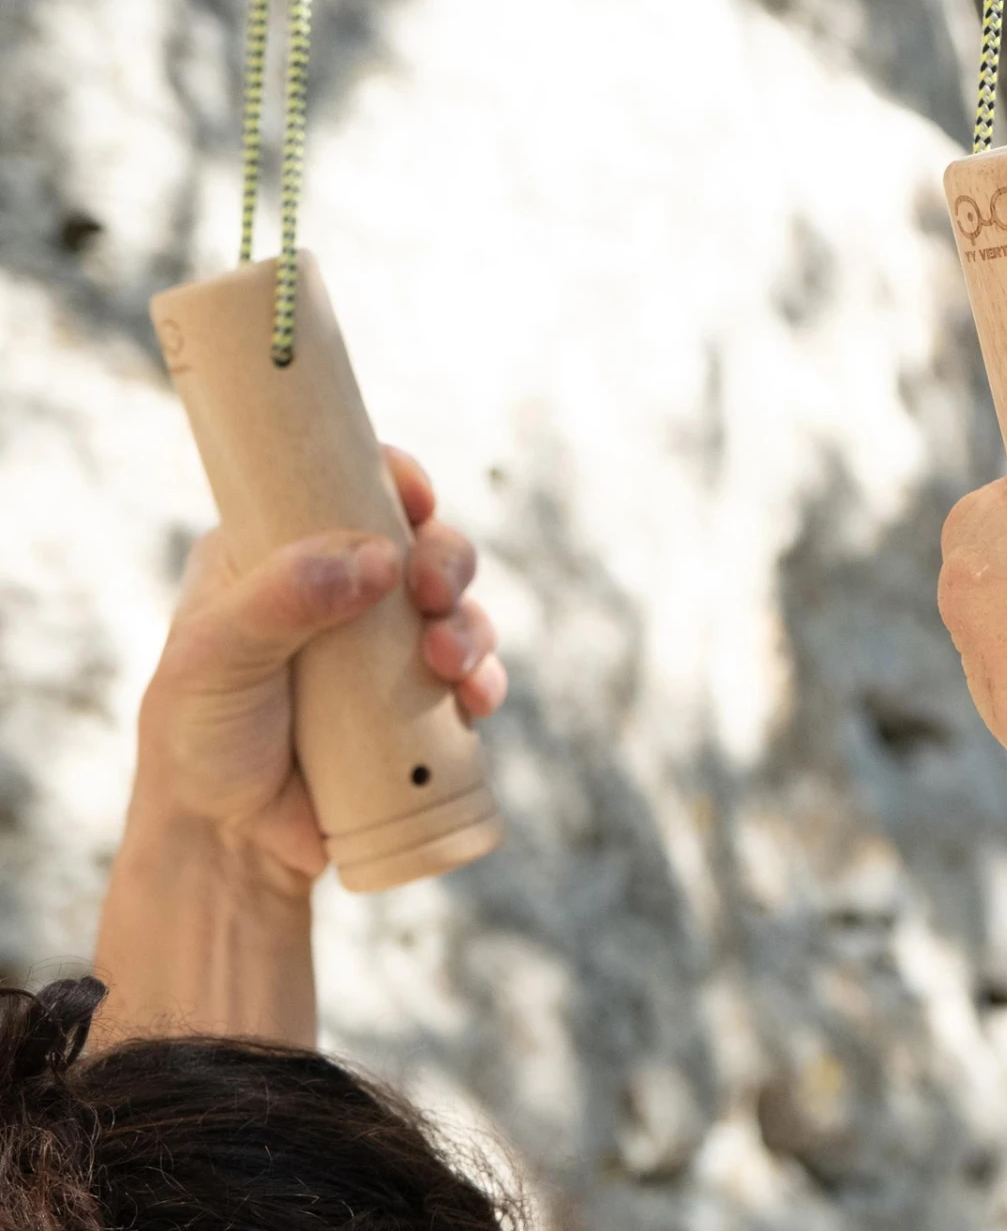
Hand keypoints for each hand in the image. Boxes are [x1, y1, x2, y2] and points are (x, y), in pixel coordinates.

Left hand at [132, 446, 506, 889]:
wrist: (228, 849)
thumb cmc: (199, 742)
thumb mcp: (213, 659)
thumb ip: (282, 597)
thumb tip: (377, 561)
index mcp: (279, 555)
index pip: (345, 489)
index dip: (393, 479)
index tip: (415, 498)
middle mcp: (340, 591)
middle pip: (421, 542)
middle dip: (446, 559)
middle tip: (433, 595)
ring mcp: (383, 648)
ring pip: (457, 605)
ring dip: (470, 625)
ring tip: (449, 666)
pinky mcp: (416, 702)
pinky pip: (473, 673)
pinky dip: (484, 679)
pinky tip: (474, 701)